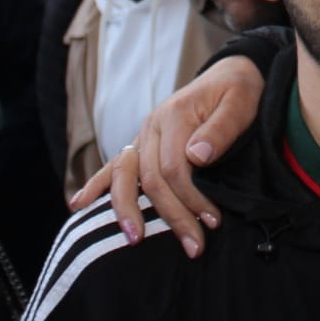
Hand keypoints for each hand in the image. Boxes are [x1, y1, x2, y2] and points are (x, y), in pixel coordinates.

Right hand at [70, 56, 264, 256]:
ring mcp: (143, 135)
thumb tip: (196, 157)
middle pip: (148, 177)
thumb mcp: (240, 103)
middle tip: (193, 246)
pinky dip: (97, 185)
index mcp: (175, 115)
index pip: (173, 167)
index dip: (191, 198)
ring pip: (124, 174)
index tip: (212, 222)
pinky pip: (115, 166)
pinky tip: (79, 204)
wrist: (229, 74)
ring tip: (134, 239)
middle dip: (170, 215)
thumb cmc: (238, 92)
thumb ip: (220, 129)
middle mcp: (152, 125)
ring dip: (126, 209)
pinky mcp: (141, 144)